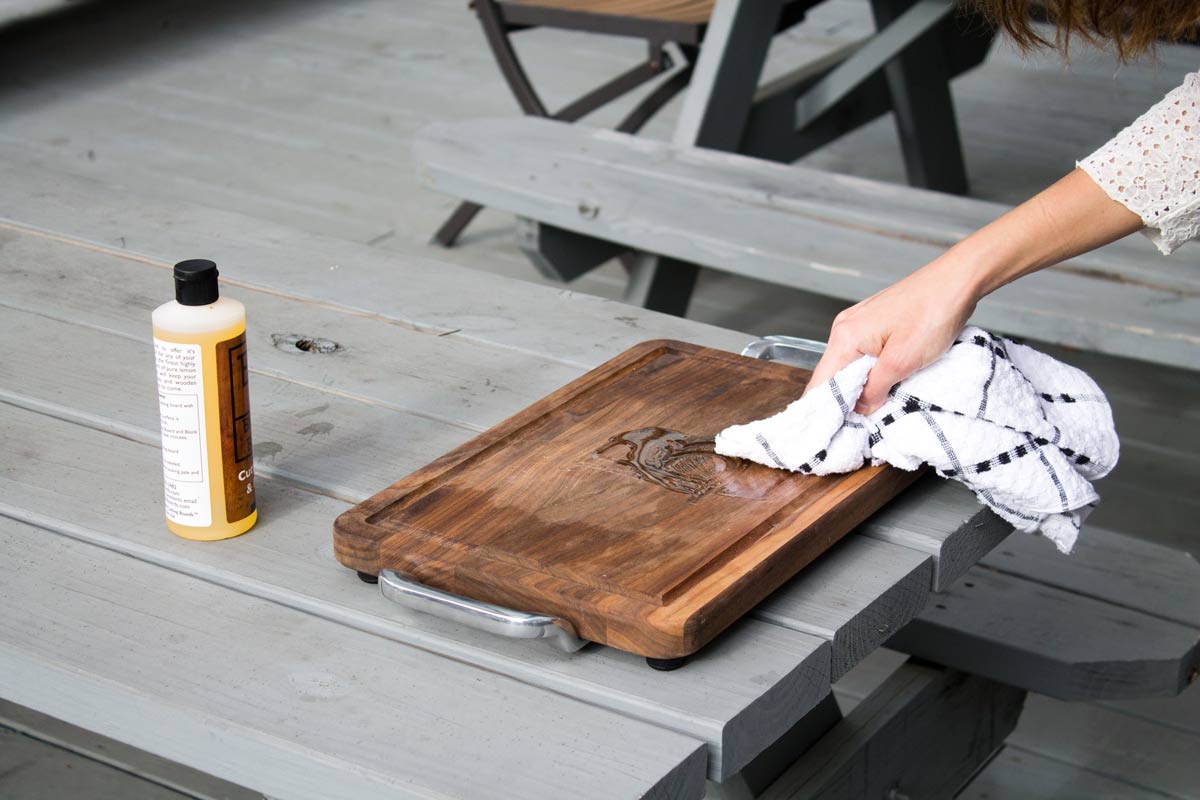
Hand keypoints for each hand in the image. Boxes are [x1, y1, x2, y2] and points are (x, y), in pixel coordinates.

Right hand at [805, 256, 979, 414]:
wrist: (958, 280)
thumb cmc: (933, 314)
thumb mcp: (902, 362)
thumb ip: (874, 389)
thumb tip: (859, 409)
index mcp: (845, 337)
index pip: (820, 384)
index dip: (824, 412)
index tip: (832, 436)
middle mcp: (844, 328)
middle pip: (832, 376)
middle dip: (843, 403)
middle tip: (857, 429)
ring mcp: (858, 322)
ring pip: (849, 366)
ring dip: (859, 388)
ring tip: (873, 410)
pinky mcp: (874, 322)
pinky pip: (862, 355)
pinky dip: (869, 373)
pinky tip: (884, 384)